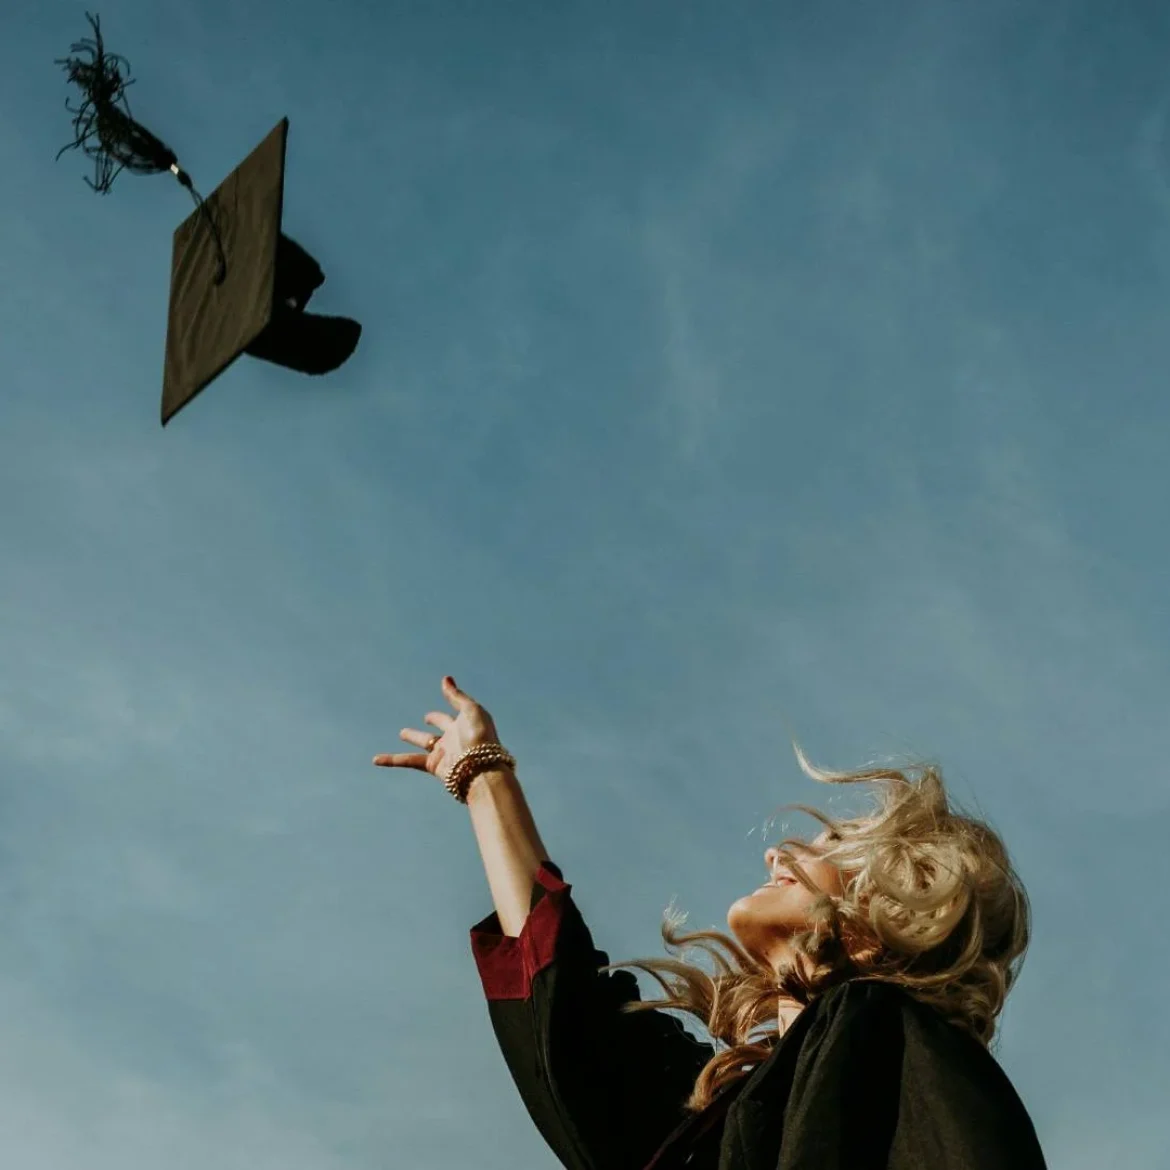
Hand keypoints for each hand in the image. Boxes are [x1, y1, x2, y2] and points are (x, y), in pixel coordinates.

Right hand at [372, 676, 501, 782]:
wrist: (481, 768)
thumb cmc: (480, 737)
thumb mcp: (471, 710)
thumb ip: (456, 696)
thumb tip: (446, 679)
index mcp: (463, 725)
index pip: (450, 717)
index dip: (442, 713)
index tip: (432, 712)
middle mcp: (454, 739)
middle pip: (440, 728)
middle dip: (434, 721)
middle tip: (426, 718)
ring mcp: (443, 753)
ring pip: (423, 744)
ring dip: (413, 738)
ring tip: (402, 733)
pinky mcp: (433, 765)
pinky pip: (409, 761)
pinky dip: (392, 760)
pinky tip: (376, 760)